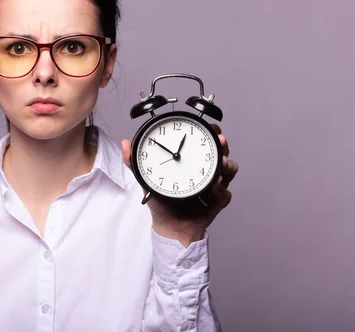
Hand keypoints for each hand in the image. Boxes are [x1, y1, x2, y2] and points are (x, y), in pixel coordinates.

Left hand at [121, 124, 238, 246]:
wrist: (168, 227)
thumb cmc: (159, 202)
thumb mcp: (146, 179)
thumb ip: (134, 162)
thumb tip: (124, 143)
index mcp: (189, 161)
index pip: (202, 141)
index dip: (208, 132)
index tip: (210, 127)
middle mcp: (204, 170)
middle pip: (220, 152)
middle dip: (222, 145)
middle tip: (219, 141)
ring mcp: (213, 185)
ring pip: (229, 170)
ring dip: (227, 165)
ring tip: (221, 164)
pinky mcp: (217, 201)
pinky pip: (225, 193)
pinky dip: (221, 190)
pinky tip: (215, 187)